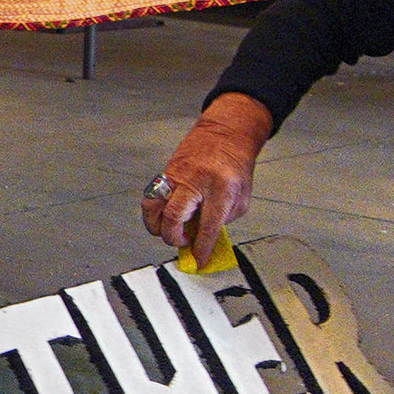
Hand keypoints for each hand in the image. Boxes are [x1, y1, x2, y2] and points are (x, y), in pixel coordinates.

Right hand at [145, 97, 273, 253]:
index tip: (198, 260)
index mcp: (221, 189)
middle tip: (182, 242)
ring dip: (156, 226)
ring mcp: (177, 175)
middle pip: (174, 217)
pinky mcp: (167, 171)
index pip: (207, 227)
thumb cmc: (236, 163)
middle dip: (174, 238)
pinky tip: (165, 215)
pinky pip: (152, 196)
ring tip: (167, 230)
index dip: (201, 248)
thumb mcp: (242, 196)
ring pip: (154, 206)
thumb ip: (223, 220)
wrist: (226, 133)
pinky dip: (155, 211)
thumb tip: (203, 238)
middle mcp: (196, 182)